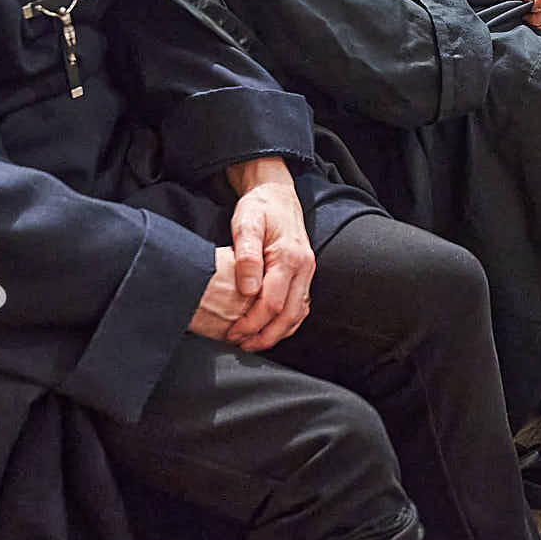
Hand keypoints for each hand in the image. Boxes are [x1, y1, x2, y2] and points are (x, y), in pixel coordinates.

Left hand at [200, 157, 314, 350]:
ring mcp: (308, 272)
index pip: (273, 303)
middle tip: (241, 345)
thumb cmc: (259, 208)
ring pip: (298, 314)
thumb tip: (247, 290)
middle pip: (289, 315)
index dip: (252, 323)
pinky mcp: (304, 275)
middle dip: (265, 335)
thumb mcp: (245, 223)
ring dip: (277, 333)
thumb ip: (246, 256)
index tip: (232, 332)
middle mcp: (304, 268)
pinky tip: (270, 329)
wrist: (277, 193)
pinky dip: (287, 323)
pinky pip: (300, 306)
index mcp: (290, 257)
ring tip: (253, 343)